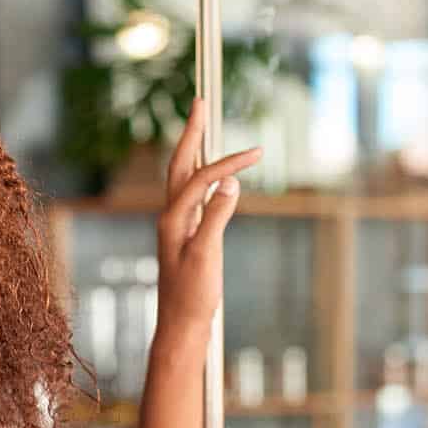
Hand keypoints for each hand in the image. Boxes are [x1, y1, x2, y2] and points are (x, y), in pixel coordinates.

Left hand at [155, 98, 261, 341]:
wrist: (181, 325)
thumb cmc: (193, 295)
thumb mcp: (207, 255)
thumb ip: (215, 217)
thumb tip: (230, 182)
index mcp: (172, 219)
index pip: (201, 178)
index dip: (228, 164)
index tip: (258, 154)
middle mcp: (169, 216)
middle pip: (179, 164)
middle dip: (190, 133)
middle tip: (198, 102)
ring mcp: (175, 225)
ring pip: (182, 177)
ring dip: (193, 149)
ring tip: (199, 124)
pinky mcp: (184, 235)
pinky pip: (190, 194)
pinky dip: (201, 174)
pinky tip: (211, 173)